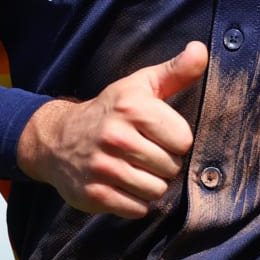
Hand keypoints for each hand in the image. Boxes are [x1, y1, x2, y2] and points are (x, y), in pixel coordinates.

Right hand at [17, 41, 207, 217]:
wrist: (57, 138)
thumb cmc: (110, 111)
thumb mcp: (140, 86)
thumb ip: (175, 71)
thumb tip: (202, 50)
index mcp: (132, 107)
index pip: (183, 140)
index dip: (176, 140)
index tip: (160, 135)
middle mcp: (116, 136)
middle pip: (171, 168)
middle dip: (164, 164)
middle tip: (146, 154)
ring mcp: (103, 167)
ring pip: (156, 190)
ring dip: (151, 184)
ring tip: (136, 169)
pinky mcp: (94, 194)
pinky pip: (137, 209)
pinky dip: (135, 201)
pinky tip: (123, 185)